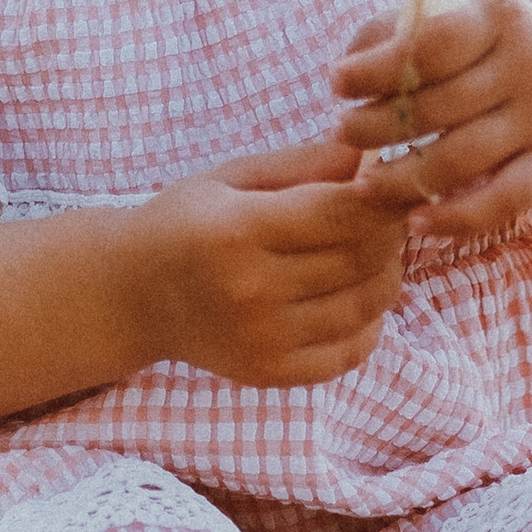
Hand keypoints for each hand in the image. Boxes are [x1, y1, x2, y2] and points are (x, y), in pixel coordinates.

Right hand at [125, 140, 407, 387]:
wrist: (133, 295)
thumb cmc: (187, 222)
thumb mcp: (232, 176)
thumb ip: (304, 163)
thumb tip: (375, 157)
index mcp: (239, 230)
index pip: (345, 214)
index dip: (388, 198)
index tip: (398, 185)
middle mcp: (251, 290)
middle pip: (363, 259)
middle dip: (391, 232)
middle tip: (388, 215)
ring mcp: (262, 339)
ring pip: (366, 306)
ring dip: (387, 275)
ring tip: (372, 253)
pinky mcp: (270, 374)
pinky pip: (351, 351)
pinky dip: (370, 324)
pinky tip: (356, 298)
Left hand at [330, 0, 531, 240]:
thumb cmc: (481, 44)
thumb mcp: (447, 18)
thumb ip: (391, 33)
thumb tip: (347, 69)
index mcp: (500, 16)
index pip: (433, 46)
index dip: (378, 69)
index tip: (335, 85)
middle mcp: (531, 66)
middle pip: (441, 107)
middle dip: (378, 125)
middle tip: (340, 133)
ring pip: (463, 159)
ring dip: (402, 176)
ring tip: (361, 182)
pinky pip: (500, 203)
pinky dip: (455, 218)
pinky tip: (413, 221)